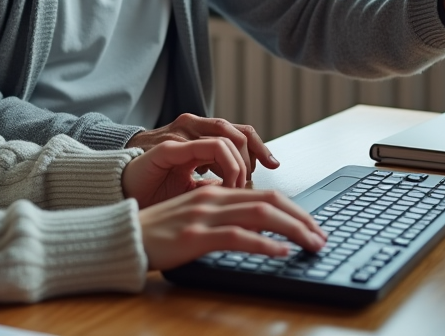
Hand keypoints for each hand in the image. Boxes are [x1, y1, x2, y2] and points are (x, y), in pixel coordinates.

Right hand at [125, 113, 277, 177]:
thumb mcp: (192, 187)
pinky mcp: (168, 147)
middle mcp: (191, 130)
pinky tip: (225, 185)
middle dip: (255, 154)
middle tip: (253, 182)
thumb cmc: (152, 189)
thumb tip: (245, 194)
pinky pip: (206, 148)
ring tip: (238, 187)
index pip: (238, 134)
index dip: (259, 148)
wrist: (117, 190)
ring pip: (225, 136)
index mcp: (199, 138)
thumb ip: (215, 183)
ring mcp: (179, 136)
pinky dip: (225, 166)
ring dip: (239, 162)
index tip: (274, 165)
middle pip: (237, 131)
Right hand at [138, 185, 326, 270]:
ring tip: (311, 243)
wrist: (123, 237)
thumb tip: (253, 230)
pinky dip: (264, 244)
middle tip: (321, 236)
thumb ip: (220, 217)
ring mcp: (204, 215)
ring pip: (260, 215)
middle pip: (269, 201)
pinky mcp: (195, 235)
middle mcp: (213, 198)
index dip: (294, 208)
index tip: (312, 226)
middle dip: (301, 218)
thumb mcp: (193, 218)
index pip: (264, 195)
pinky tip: (281, 252)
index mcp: (214, 192)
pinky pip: (237, 236)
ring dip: (293, 229)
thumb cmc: (156, 233)